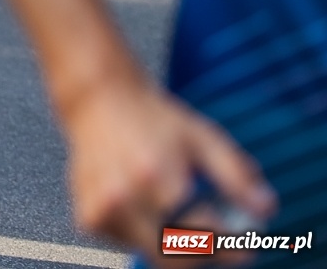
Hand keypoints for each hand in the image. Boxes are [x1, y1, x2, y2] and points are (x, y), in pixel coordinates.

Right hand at [62, 79, 273, 263]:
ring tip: (173, 208)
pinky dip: (144, 234)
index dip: (231, 248)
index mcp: (158, 177)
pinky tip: (143, 204)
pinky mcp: (88, 217)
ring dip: (171, 242)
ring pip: (152, 253)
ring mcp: (103, 210)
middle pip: (177, 258)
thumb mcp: (203, 137)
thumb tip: (265, 210)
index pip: (205, 236)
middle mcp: (125, 198)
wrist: (99, 102)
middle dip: (203, 253)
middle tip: (216, 240)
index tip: (244, 247)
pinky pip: (129, 244)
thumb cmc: (154, 119)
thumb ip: (236, 175)